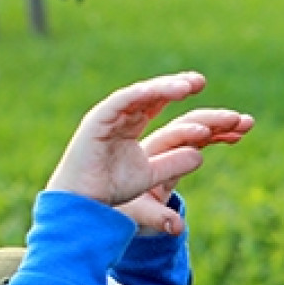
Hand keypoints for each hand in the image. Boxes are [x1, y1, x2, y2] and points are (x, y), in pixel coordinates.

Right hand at [46, 73, 240, 225]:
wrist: (82, 202)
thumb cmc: (111, 186)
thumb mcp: (152, 176)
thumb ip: (174, 164)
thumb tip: (200, 155)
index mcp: (133, 124)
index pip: (162, 103)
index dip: (184, 97)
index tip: (201, 94)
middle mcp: (123, 115)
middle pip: (156, 94)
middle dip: (179, 86)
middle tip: (200, 82)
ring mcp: (110, 115)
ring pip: (140, 94)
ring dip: (163, 88)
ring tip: (186, 87)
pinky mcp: (96, 121)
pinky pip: (119, 102)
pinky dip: (137, 95)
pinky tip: (156, 92)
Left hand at [116, 107, 254, 235]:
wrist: (116, 200)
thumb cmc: (126, 207)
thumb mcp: (139, 213)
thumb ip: (157, 217)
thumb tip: (178, 227)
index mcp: (146, 154)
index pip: (169, 136)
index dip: (187, 132)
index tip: (206, 132)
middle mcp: (159, 144)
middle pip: (187, 124)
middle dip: (211, 119)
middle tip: (235, 118)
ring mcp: (172, 145)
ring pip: (198, 127)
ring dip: (221, 123)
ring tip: (247, 122)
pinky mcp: (180, 150)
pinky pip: (203, 138)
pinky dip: (220, 134)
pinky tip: (238, 134)